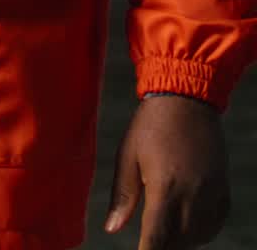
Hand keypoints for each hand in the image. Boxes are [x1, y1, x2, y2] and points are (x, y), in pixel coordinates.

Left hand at [104, 95, 229, 248]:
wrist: (186, 98)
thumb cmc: (151, 125)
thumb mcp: (128, 154)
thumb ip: (122, 196)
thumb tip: (111, 228)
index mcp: (165, 186)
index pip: (156, 238)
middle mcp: (192, 194)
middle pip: (177, 241)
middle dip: (161, 244)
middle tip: (148, 236)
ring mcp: (211, 193)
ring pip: (196, 236)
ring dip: (180, 239)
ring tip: (165, 226)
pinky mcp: (222, 189)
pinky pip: (214, 224)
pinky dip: (200, 230)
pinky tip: (186, 222)